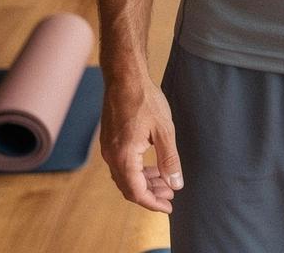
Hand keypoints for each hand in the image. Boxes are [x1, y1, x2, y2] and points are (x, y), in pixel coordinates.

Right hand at [100, 74, 182, 212]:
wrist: (125, 77)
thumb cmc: (144, 100)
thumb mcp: (164, 130)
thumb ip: (169, 160)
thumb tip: (175, 184)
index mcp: (124, 157)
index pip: (137, 192)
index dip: (153, 203)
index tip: (169, 207)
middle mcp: (111, 156)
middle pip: (129, 187)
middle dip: (151, 193)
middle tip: (170, 194)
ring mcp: (108, 148)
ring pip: (125, 176)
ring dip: (144, 182)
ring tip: (164, 181)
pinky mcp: (109, 140)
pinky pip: (122, 164)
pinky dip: (137, 170)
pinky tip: (151, 165)